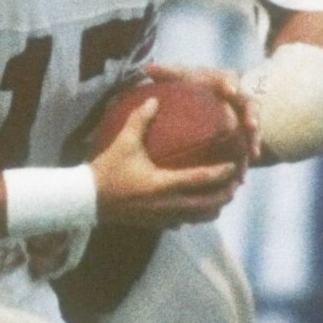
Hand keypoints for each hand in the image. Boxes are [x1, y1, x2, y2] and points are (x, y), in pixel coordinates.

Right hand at [88, 100, 241, 226]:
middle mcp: (167, 204)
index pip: (200, 180)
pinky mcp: (153, 224)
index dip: (221, 173)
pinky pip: (181, 223)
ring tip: (222, 199)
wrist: (86, 201)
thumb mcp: (123, 142)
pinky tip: (196, 210)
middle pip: (206, 204)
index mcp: (163, 184)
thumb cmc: (106, 170)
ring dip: (212, 209)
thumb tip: (155, 99)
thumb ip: (140, 120)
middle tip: (237, 184)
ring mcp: (161, 217)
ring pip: (196, 217)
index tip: (235, 166)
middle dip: (224, 195)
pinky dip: (193, 217)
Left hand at [141, 62, 259, 161]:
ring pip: (253, 127)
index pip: (230, 79)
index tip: (229, 91)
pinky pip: (248, 146)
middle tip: (250, 125)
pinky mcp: (245, 132)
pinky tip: (241, 177)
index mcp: (224, 81)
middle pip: (250, 104)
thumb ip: (168, 73)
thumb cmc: (194, 83)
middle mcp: (239, 97)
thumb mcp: (183, 77)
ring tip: (252, 154)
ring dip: (254, 140)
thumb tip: (147, 67)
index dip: (231, 85)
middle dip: (252, 114)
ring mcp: (245, 115)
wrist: (216, 93)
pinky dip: (246, 160)